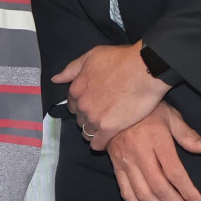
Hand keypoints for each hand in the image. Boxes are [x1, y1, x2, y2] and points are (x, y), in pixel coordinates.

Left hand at [56, 43, 170, 149]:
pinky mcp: (109, 128)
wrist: (145, 68)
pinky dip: (99, 144)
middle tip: (102, 114)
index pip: (72, 105)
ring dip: (93, 131)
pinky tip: (105, 142)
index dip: (81, 105)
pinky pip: (97, 143)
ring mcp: (94, 117)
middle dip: (88, 118)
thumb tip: (55, 79)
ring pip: (87, 132)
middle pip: (80, 119)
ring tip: (104, 129)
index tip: (92, 105)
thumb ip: (71, 69)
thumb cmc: (121, 59)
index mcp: (76, 88)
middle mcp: (82, 105)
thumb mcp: (91, 56)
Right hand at [106, 103, 200, 200]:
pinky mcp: (116, 167)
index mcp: (155, 139)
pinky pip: (125, 191)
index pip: (173, 172)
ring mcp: (125, 161)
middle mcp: (139, 153)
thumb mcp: (170, 116)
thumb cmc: (147, 110)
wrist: (113, 102)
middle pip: (159, 186)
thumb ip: (187, 135)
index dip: (187, 191)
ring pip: (142, 193)